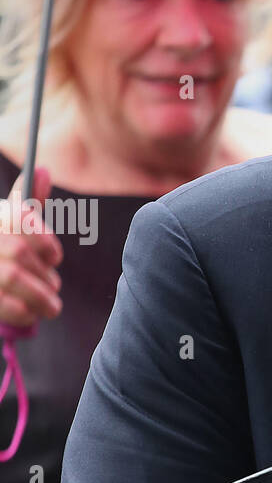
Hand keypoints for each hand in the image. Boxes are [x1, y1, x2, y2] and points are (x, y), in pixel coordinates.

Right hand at [0, 167, 62, 326]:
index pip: (18, 216)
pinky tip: (30, 313)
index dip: (42, 237)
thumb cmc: (3, 257)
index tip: (55, 257)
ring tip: (51, 305)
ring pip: (14, 277)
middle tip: (54, 285)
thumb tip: (42, 169)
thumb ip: (28, 203)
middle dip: (44, 273)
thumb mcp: (14, 229)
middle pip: (19, 250)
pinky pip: (8, 305)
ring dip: (41, 295)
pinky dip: (25, 312)